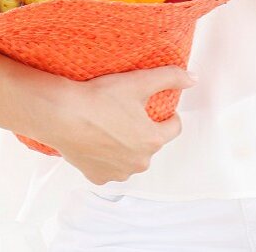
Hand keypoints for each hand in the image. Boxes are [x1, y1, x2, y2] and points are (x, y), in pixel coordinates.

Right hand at [47, 65, 195, 184]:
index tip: (158, 107)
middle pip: (151, 144)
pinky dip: (107, 156)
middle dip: (144, 129)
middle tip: (127, 111)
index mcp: (152, 141)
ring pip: (130, 157)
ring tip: (111, 124)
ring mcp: (117, 173)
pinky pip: (110, 167)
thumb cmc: (100, 98)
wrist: (62, 114)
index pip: (174, 128)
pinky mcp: (97, 177)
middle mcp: (138, 163)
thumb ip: (170, 78)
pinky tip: (97, 139)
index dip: (168, 114)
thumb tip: (192, 78)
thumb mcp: (139, 81)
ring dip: (126, 145)